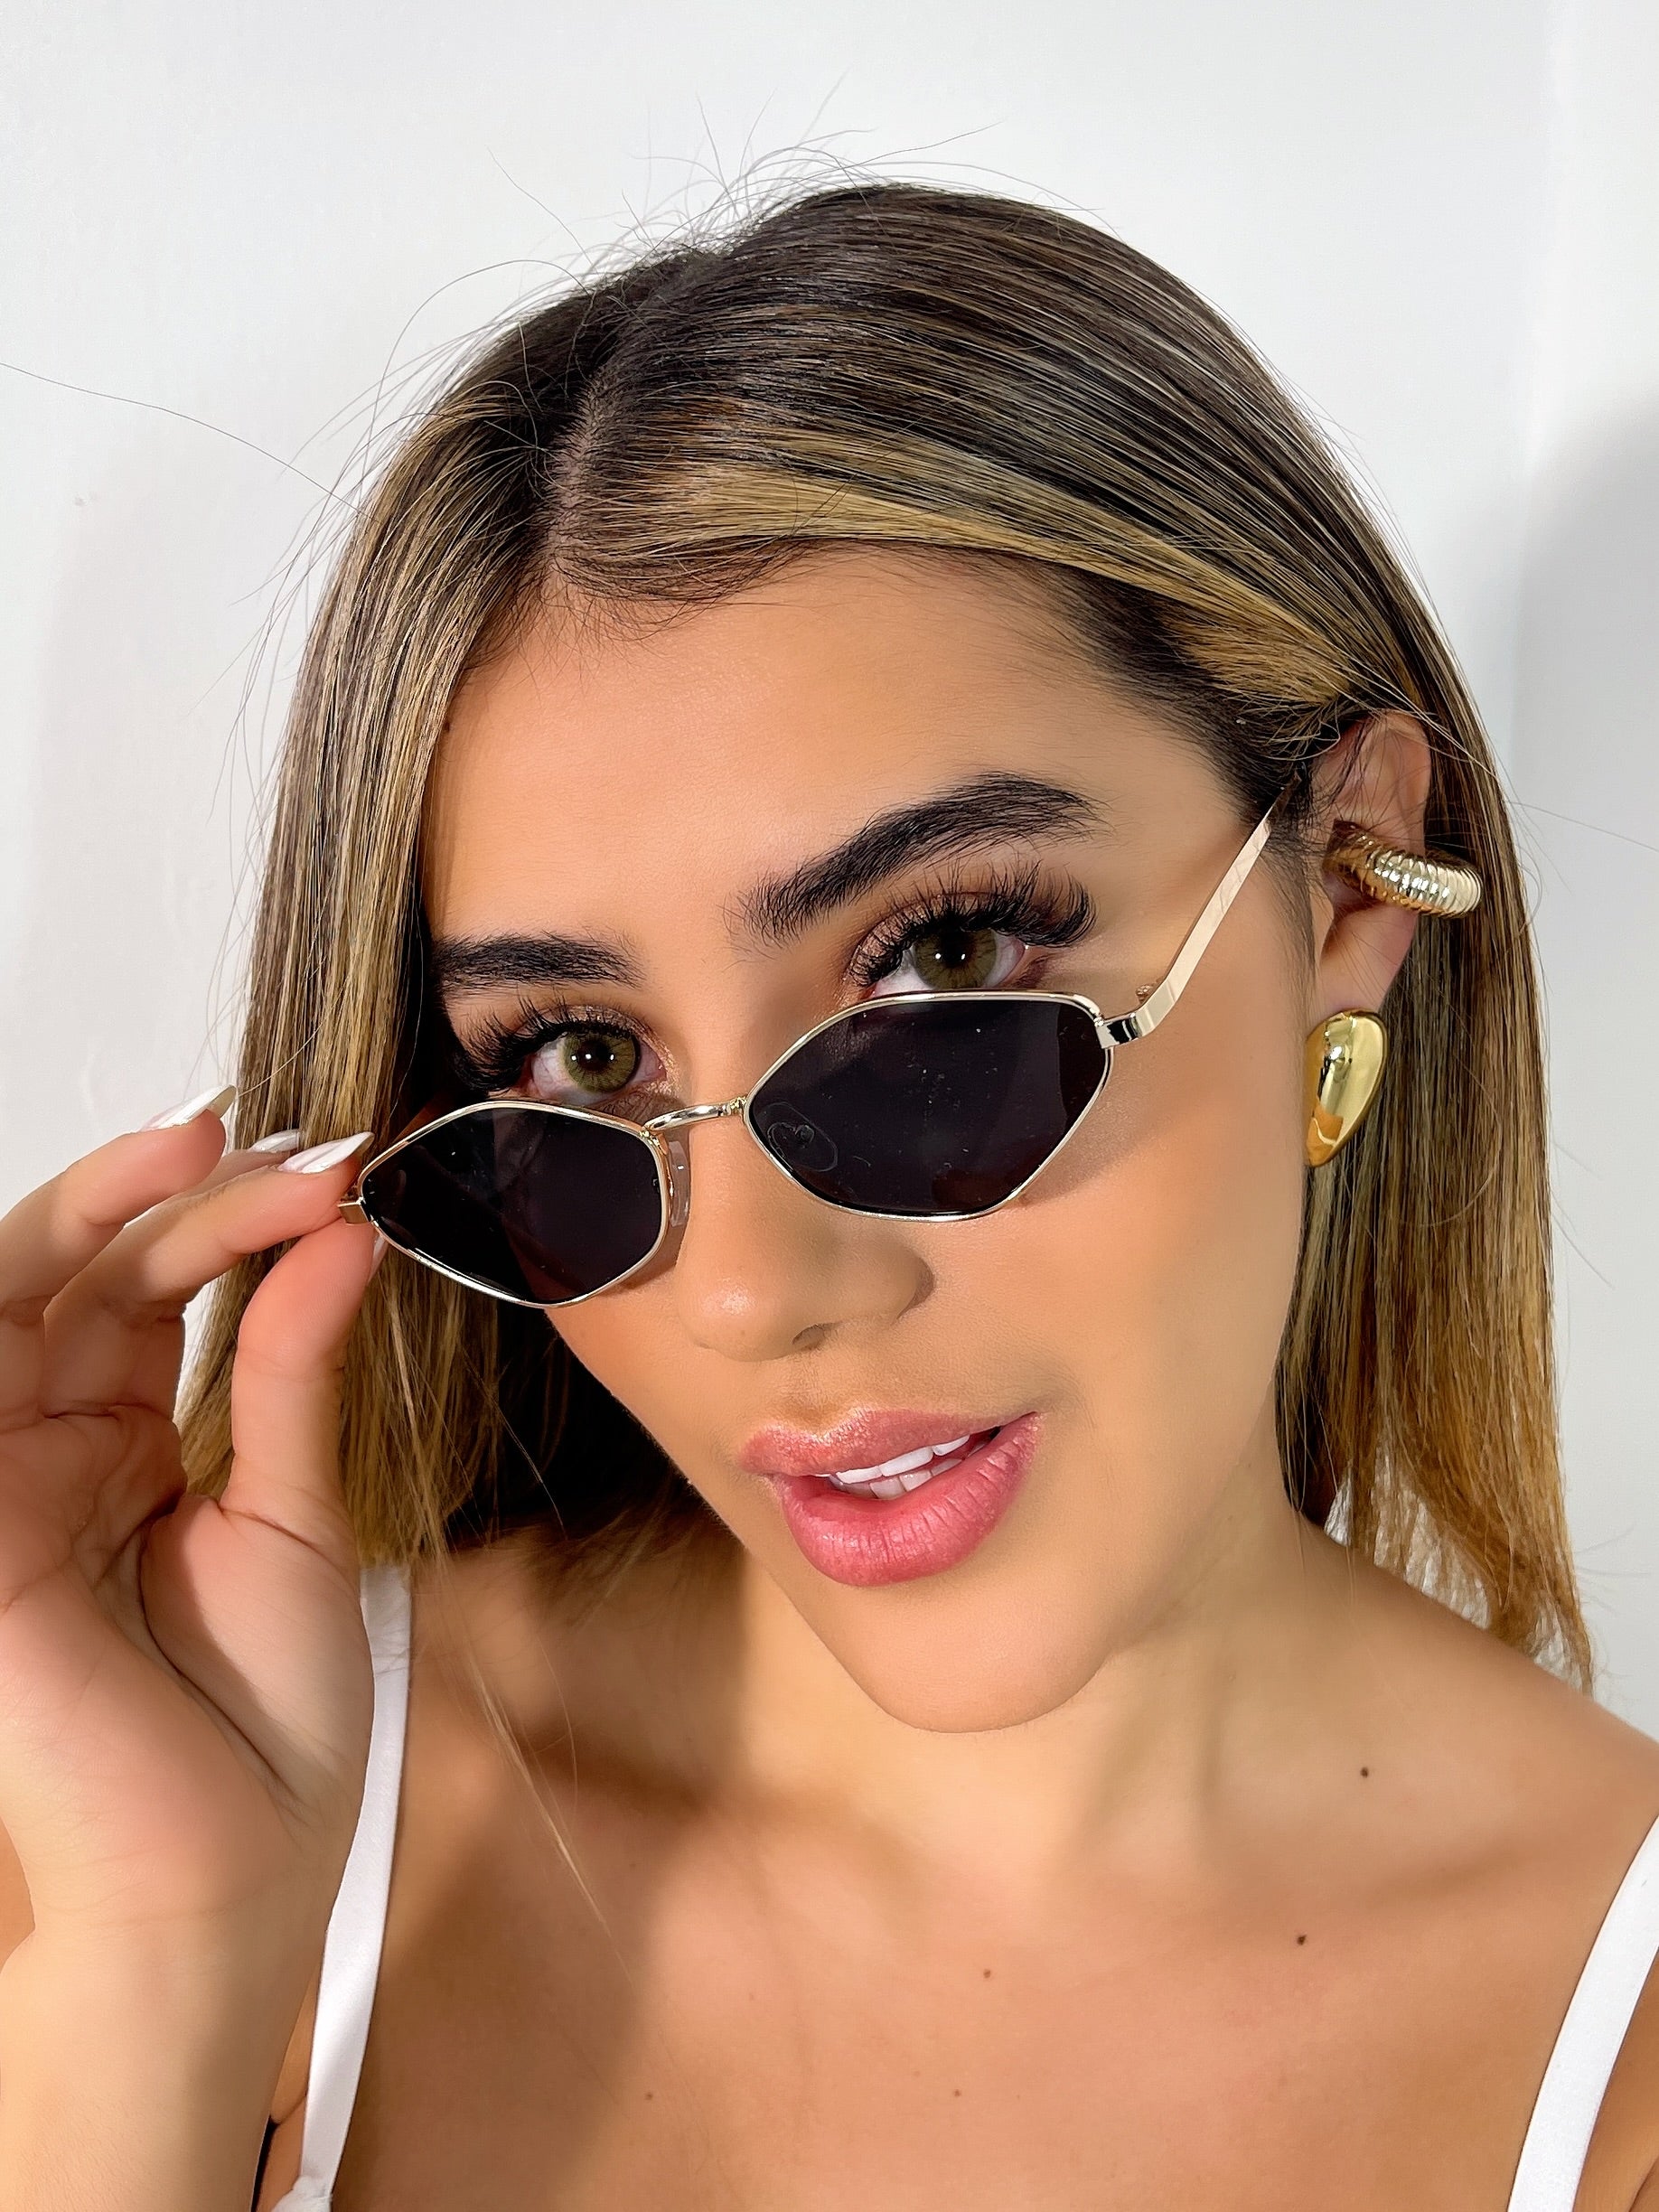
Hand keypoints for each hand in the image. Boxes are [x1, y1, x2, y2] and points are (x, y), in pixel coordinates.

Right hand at [0, 1092, 383, 1978]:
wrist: (229, 1873)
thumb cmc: (262, 1725)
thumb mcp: (294, 1516)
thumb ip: (289, 1372)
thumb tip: (340, 1238)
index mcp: (122, 1451)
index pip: (153, 1292)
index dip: (232, 1218)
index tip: (336, 1171)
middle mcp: (49, 1449)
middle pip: (91, 1273)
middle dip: (186, 1193)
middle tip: (294, 1150)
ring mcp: (1, 1480)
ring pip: (27, 1291)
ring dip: (118, 1206)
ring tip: (219, 1148)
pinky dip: (46, 1271)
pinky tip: (141, 1208)